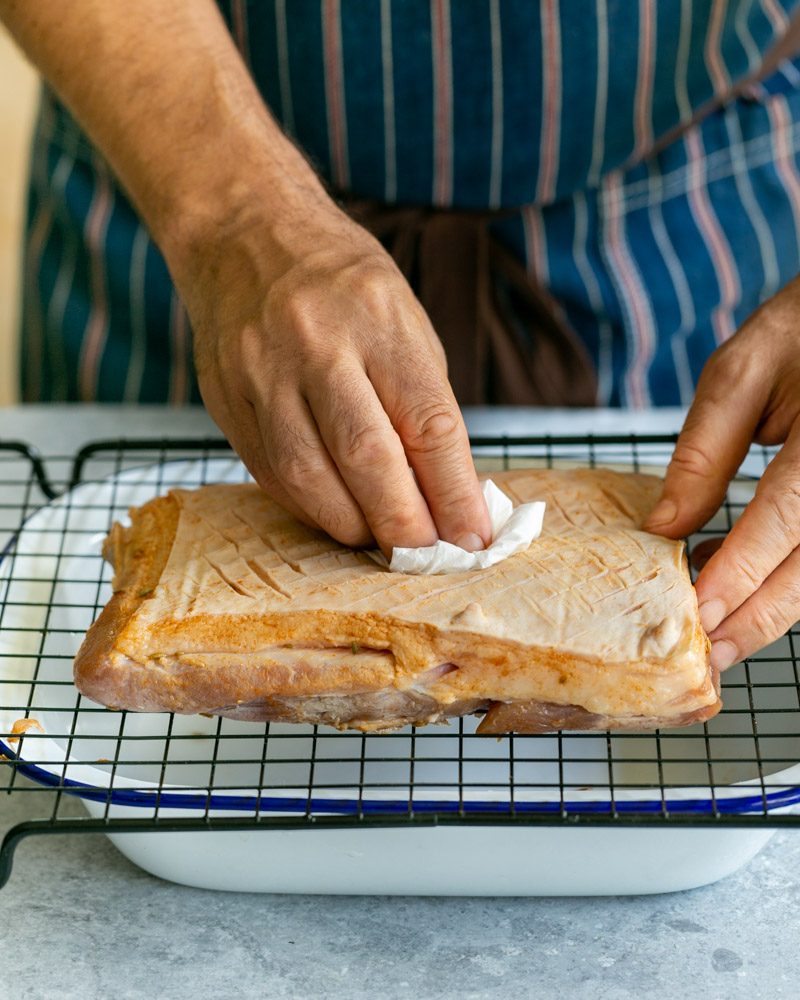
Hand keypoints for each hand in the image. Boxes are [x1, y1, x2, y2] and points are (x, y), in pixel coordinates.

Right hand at [184, 199, 490, 554]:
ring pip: (307, 475)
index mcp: (378, 317)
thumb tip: (448, 495)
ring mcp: (262, 371)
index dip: (454, 492)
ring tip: (380, 541)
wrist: (245, 235)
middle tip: (426, 557)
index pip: (426, 422)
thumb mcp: (404, 320)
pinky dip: (309, 508)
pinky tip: (335, 515)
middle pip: (365, 455)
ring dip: (351, 524)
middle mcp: (316, 342)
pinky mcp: (226, 398)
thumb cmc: (344, 285)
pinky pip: (269, 472)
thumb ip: (423, 403)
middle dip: (402, 523)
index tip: (474, 540)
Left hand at [645, 275, 799, 670]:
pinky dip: (783, 576)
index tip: (697, 615)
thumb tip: (664, 527)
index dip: (740, 575)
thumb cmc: (799, 331)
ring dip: (769, 606)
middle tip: (706, 655)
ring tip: (712, 621)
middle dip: (757, 619)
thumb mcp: (742, 372)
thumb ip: (705, 451)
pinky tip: (734, 575)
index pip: (784, 520)